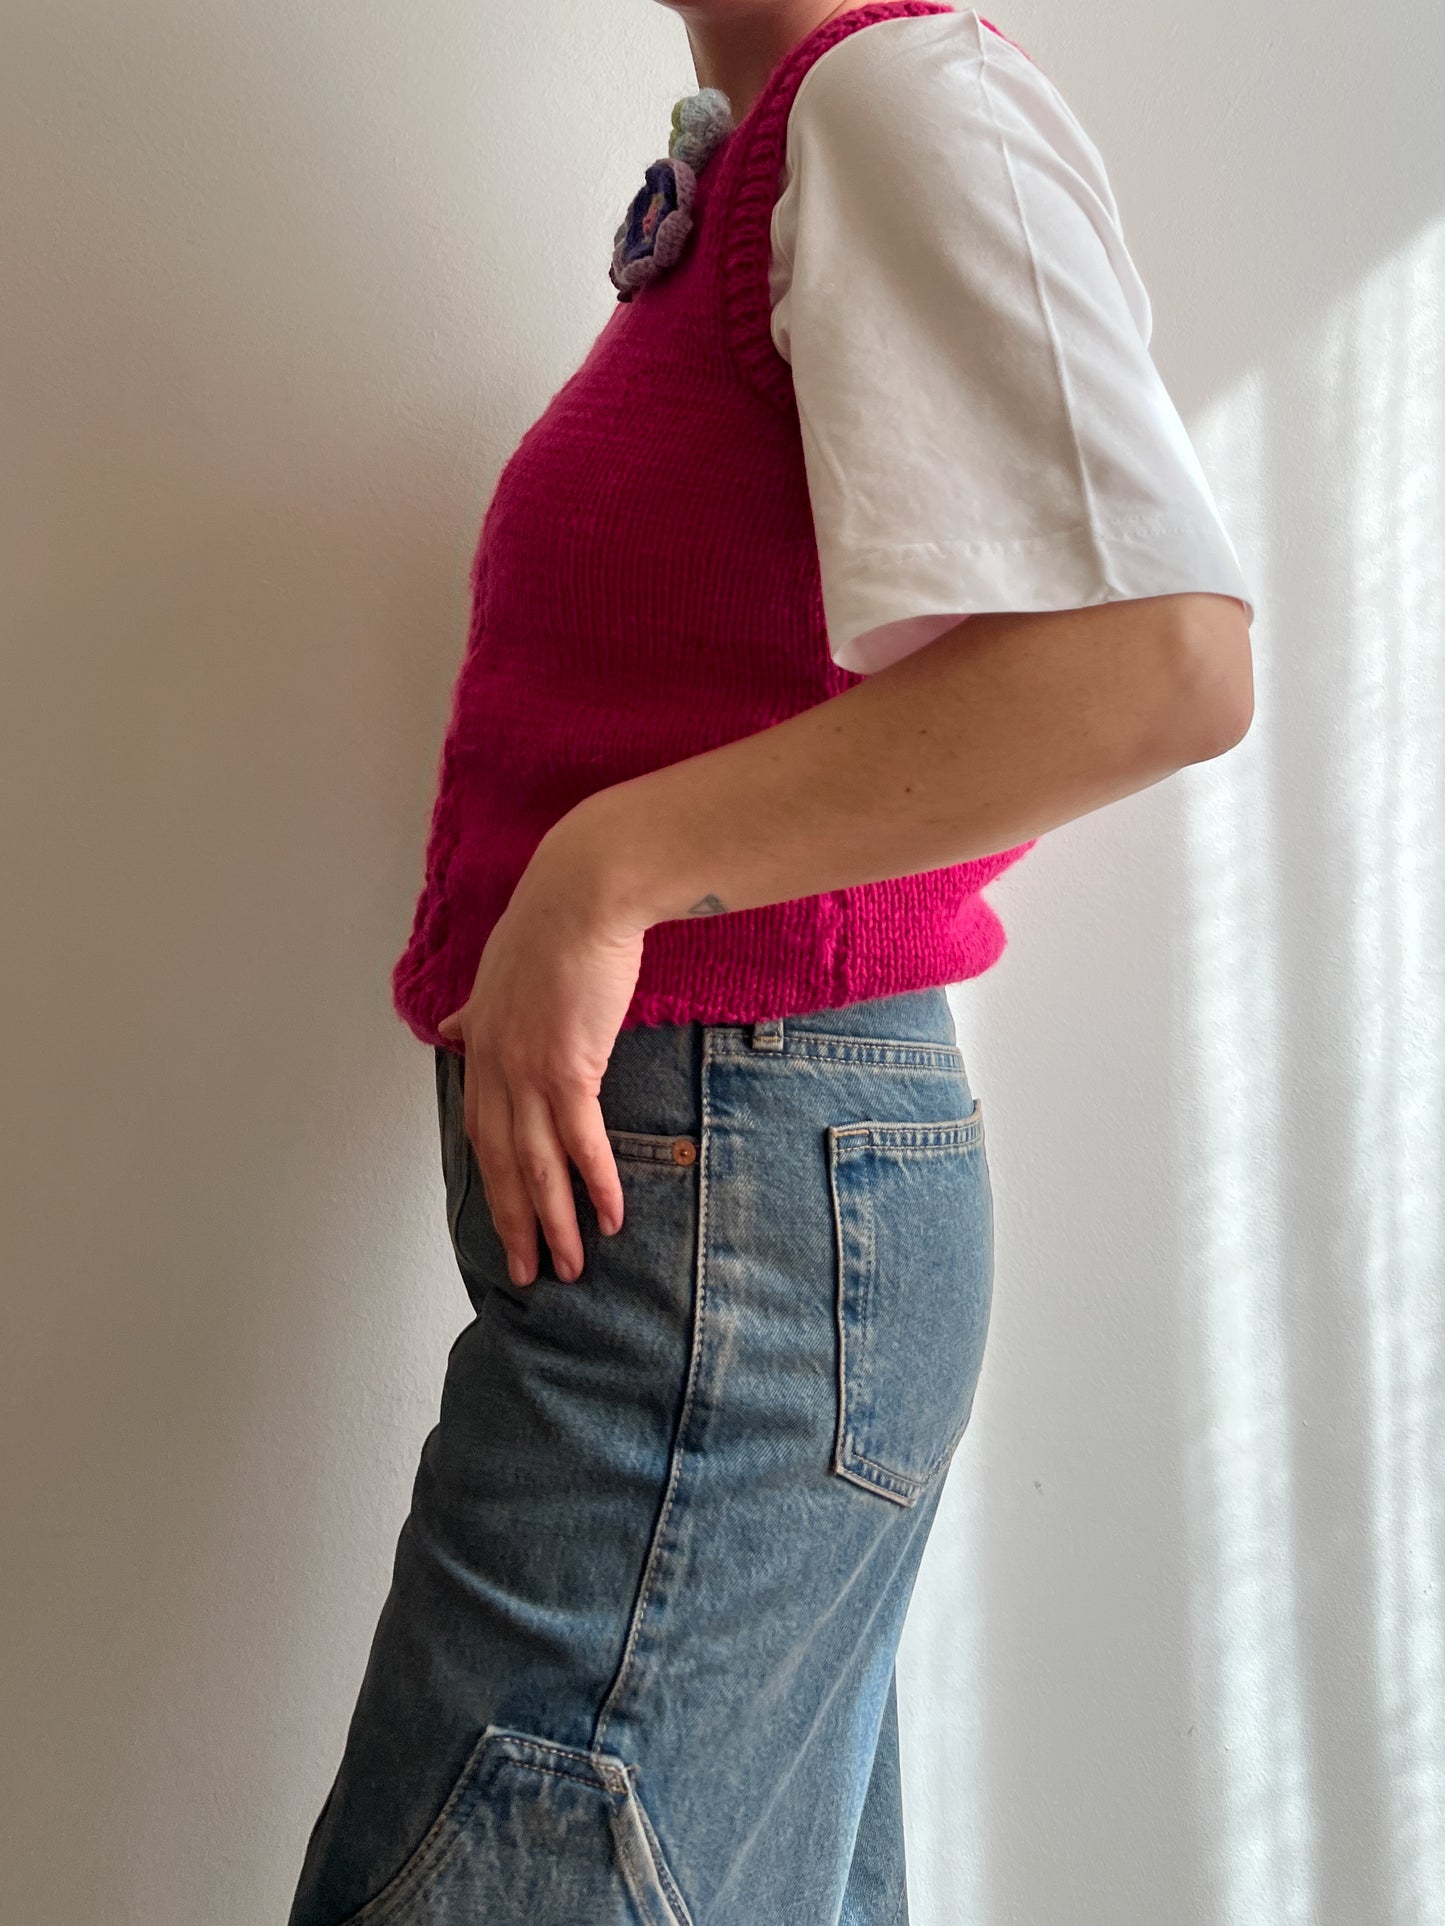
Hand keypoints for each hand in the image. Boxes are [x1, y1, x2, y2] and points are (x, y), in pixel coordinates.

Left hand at [437, 811, 645, 1286]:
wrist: (582, 893)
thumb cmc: (551, 922)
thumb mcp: (498, 970)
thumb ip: (477, 1009)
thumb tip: (451, 1028)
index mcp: (482, 1046)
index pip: (482, 1130)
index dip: (494, 1180)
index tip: (507, 1217)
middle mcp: (496, 1066)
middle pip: (503, 1164)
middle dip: (516, 1223)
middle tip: (530, 1272)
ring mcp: (528, 1072)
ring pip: (538, 1166)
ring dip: (554, 1223)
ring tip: (571, 1266)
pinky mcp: (569, 1068)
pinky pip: (582, 1143)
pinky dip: (597, 1185)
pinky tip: (612, 1218)